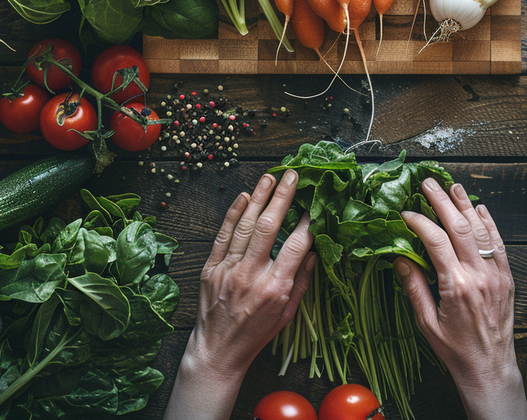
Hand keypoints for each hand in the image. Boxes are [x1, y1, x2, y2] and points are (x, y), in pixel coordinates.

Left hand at [165, 170, 315, 419]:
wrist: (218, 350)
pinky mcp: (211, 268)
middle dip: (282, 197)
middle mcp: (251, 275)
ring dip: (258, 198)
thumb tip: (312, 252)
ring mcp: (228, 269)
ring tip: (270, 177)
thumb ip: (301, 282)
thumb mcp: (288, 314)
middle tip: (292, 175)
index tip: (315, 204)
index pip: (295, 246)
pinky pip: (223, 235)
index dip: (307, 222)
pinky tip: (244, 197)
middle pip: (268, 227)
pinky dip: (233, 214)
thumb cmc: (256, 334)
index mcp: (275, 288)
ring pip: (245, 225)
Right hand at [395, 177, 526, 419]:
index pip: (436, 241)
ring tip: (454, 187)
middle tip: (428, 183)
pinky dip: (489, 224)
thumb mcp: (426, 323)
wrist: (489, 367)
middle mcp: (478, 276)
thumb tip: (400, 258)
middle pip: (459, 228)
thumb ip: (413, 287)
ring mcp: (496, 275)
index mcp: (455, 286)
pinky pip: (498, 244)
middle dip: (442, 201)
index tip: (406, 213)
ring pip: (481, 230)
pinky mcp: (507, 278)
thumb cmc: (454, 349)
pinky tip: (480, 209)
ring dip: (466, 205)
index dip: (419, 222)